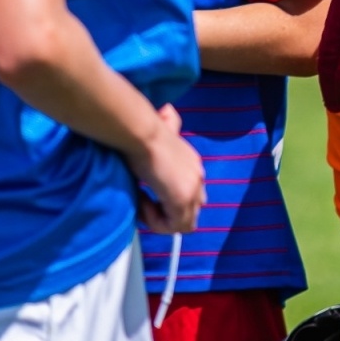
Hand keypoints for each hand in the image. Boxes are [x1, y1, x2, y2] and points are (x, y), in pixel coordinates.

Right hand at [132, 104, 205, 233]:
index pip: (192, 195)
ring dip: (161, 220)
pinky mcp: (182, 199)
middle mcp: (197, 177)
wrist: (141, 132)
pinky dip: (156, 222)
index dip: (167, 201)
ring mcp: (192, 190)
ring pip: (184, 223)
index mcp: (192, 165)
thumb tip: (166, 113)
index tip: (145, 193)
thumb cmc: (142, 135)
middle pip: (192, 211)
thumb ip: (165, 138)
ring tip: (143, 203)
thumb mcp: (157, 140)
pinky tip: (143, 202)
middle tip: (144, 202)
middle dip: (168, 214)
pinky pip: (174, 227)